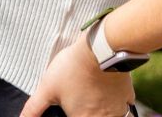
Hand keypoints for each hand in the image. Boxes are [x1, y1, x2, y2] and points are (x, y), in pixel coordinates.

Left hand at [19, 36, 133, 116]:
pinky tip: (108, 92)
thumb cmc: (72, 68)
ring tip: (90, 97)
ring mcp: (119, 109)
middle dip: (84, 111)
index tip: (70, 109)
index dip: (71, 114)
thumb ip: (34, 108)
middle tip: (79, 100)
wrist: (101, 50)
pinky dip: (117, 102)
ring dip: (101, 111)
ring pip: (111, 116)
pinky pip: (124, 105)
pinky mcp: (128, 96)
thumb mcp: (46, 88)